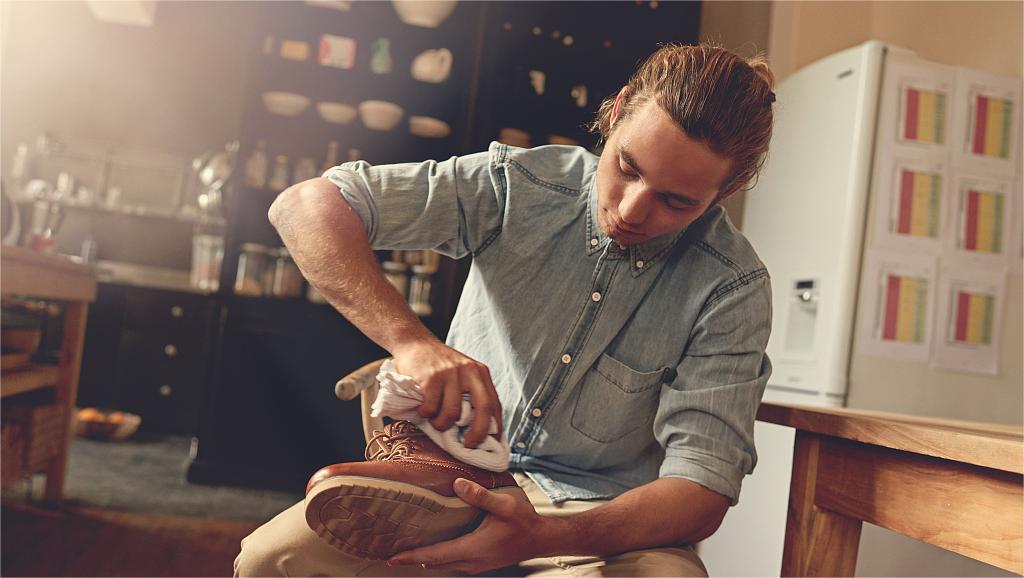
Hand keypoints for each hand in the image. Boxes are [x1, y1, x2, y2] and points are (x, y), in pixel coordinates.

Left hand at [388, 478, 558, 574]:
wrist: (541, 539)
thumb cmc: (524, 522)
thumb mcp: (504, 505)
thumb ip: (479, 496)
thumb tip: (457, 484)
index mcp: (472, 548)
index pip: (435, 555)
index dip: (412, 556)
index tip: (392, 557)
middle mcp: (471, 562)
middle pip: (435, 563)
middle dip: (414, 558)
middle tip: (392, 552)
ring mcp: (476, 565)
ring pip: (444, 565)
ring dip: (427, 558)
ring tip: (409, 549)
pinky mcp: (481, 562)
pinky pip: (454, 562)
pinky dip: (440, 557)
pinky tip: (436, 547)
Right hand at [390, 339, 501, 447]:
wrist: (414, 342)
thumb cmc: (437, 364)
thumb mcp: (462, 372)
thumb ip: (471, 393)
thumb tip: (481, 428)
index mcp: (480, 372)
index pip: (494, 403)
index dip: (496, 426)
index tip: (492, 442)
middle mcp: (469, 371)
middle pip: (483, 409)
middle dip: (477, 433)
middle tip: (468, 444)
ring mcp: (450, 374)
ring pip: (453, 413)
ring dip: (442, 424)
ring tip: (435, 420)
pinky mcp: (431, 377)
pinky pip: (431, 408)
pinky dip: (426, 414)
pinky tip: (422, 409)